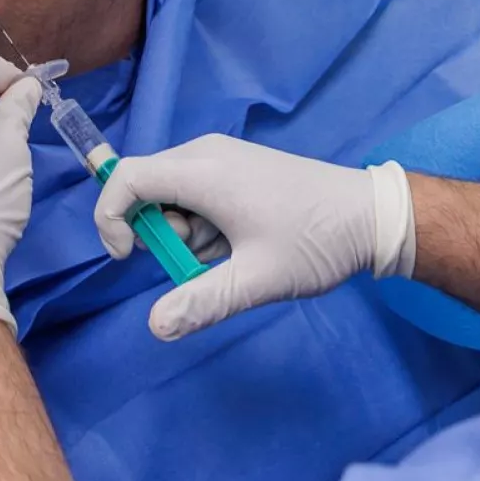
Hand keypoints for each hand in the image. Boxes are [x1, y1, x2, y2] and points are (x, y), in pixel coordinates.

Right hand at [94, 135, 416, 340]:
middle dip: (162, 235)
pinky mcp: (237, 168)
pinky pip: (197, 195)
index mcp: (203, 171)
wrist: (369, 216)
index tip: (128, 258)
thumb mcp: (257, 280)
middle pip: (148, 189)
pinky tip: (242, 244)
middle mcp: (206, 154)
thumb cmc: (313, 243)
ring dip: (188, 235)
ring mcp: (223, 158)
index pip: (126, 177)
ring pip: (174, 198)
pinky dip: (206, 226)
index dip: (111, 218)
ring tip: (234, 256)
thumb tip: (156, 326)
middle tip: (205, 261)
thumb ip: (202, 302)